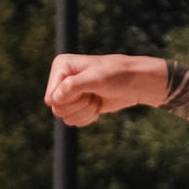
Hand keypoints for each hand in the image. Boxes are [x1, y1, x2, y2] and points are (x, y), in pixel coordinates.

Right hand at [43, 53, 167, 127]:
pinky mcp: (78, 105)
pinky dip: (88, 116)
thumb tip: (53, 100)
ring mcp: (70, 93)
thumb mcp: (96, 78)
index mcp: (61, 66)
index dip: (70, 99)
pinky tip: (98, 105)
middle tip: (93, 94)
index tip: (87, 89)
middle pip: (57, 109)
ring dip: (85, 112)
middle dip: (79, 106)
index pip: (52, 97)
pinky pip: (74, 121)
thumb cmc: (118, 75)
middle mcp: (62, 79)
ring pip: (66, 117)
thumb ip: (72, 87)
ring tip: (97, 98)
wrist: (136, 83)